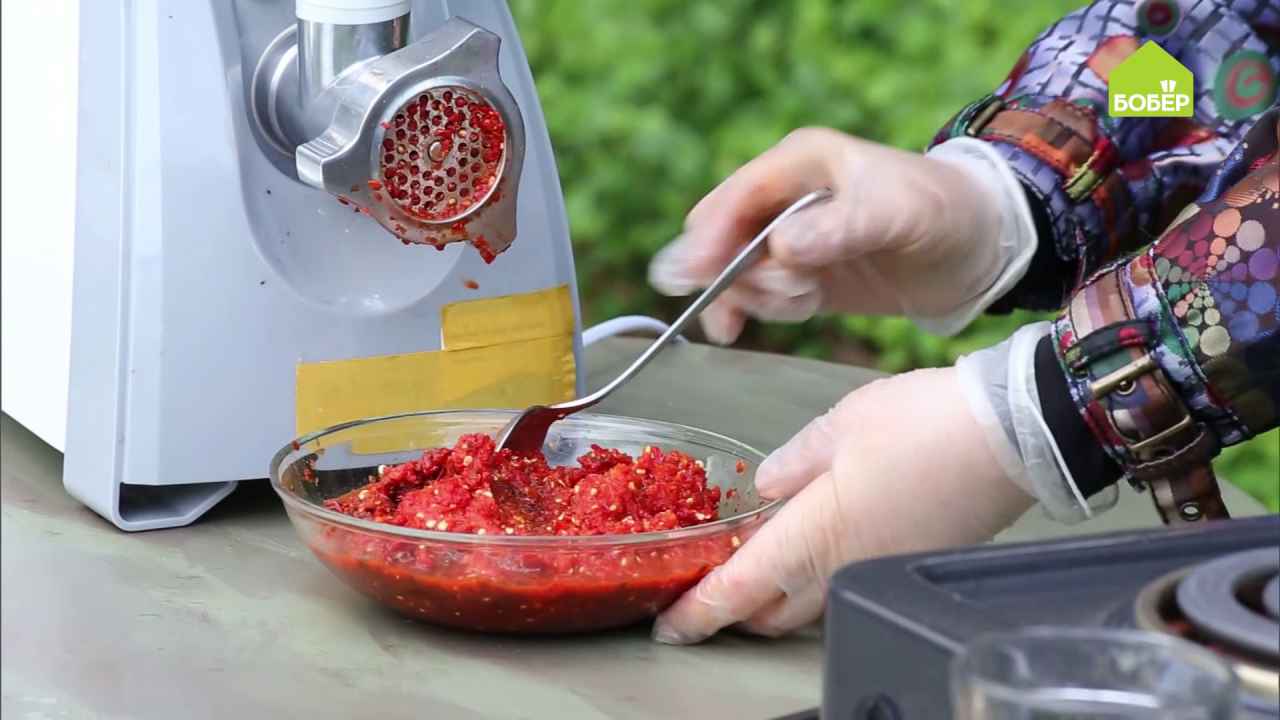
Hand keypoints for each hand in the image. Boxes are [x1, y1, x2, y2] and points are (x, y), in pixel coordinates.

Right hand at [648, 128, 1006, 342]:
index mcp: (800, 164)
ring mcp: (791, 241)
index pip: (736, 198)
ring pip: (738, 274)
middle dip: (727, 273)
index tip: (695, 275)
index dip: (711, 235)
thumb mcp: (897, 212)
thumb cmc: (944, 210)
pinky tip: (773, 318)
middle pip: (722, 238)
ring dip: (757, 295)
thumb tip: (781, 247)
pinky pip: (760, 297)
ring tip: (807, 299)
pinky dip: (760, 311)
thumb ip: (839, 228)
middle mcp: (786, 199)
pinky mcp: (803, 277)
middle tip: (751, 299)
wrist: (981, 249)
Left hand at [651, 367, 1033, 642]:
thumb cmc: (926, 426)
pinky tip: (812, 540)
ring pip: (806, 604)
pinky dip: (814, 576)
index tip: (670, 623)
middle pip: (769, 611)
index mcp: (815, 535)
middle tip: (707, 579)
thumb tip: (765, 488)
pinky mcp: (903, 565)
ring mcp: (875, 572)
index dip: (698, 612)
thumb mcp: (839, 426)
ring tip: (754, 559)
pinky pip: (842, 586)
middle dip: (731, 604)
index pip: (739, 590)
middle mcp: (842, 569)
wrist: (1011, 437)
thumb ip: (791, 463)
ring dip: (773, 593)